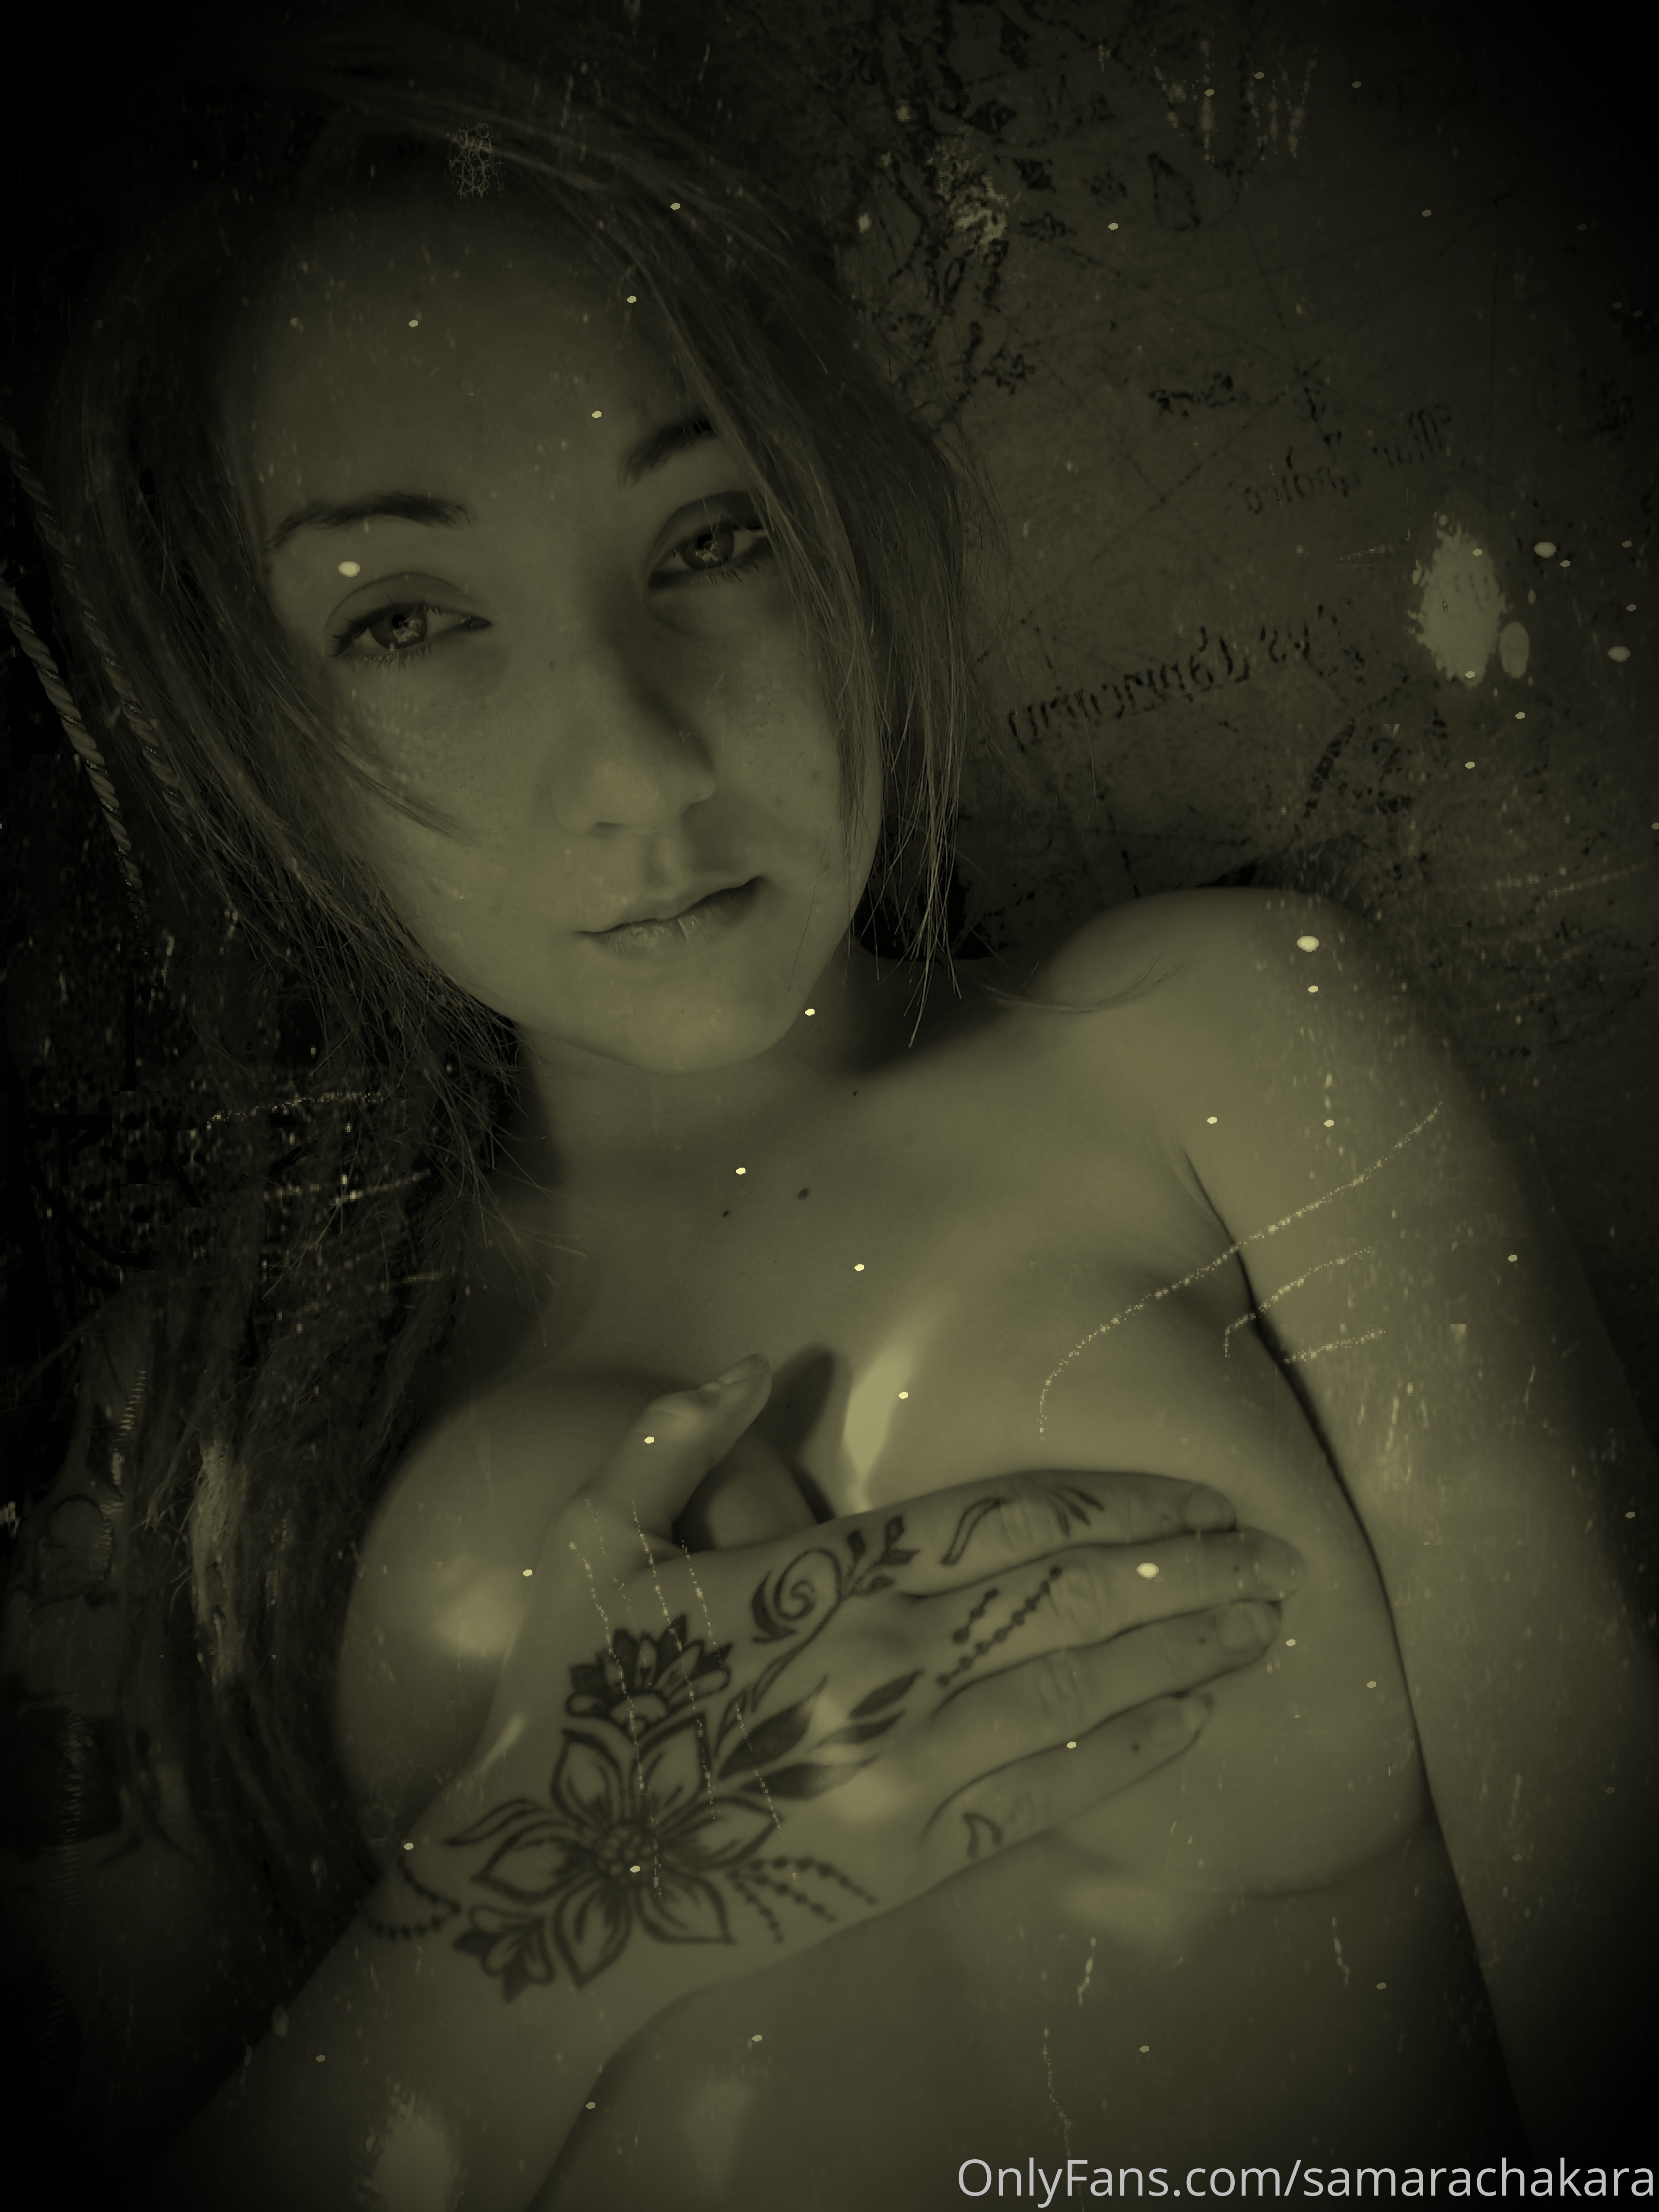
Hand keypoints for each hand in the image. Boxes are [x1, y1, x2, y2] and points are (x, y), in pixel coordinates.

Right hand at [413, 1355, 1301, 2008]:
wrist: (562, 1890)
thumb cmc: (577, 1699)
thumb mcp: (591, 1541)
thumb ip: (675, 1439)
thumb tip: (760, 1363)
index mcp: (825, 1576)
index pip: (1007, 1520)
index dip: (1115, 1503)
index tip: (1198, 1493)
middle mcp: (887, 1662)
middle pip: (1069, 1596)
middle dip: (1184, 1570)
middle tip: (1276, 1554)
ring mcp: (907, 1763)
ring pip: (1077, 1687)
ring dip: (1183, 1652)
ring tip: (1265, 1625)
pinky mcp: (913, 1851)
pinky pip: (1047, 1793)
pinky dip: (1128, 1752)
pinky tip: (1193, 1722)